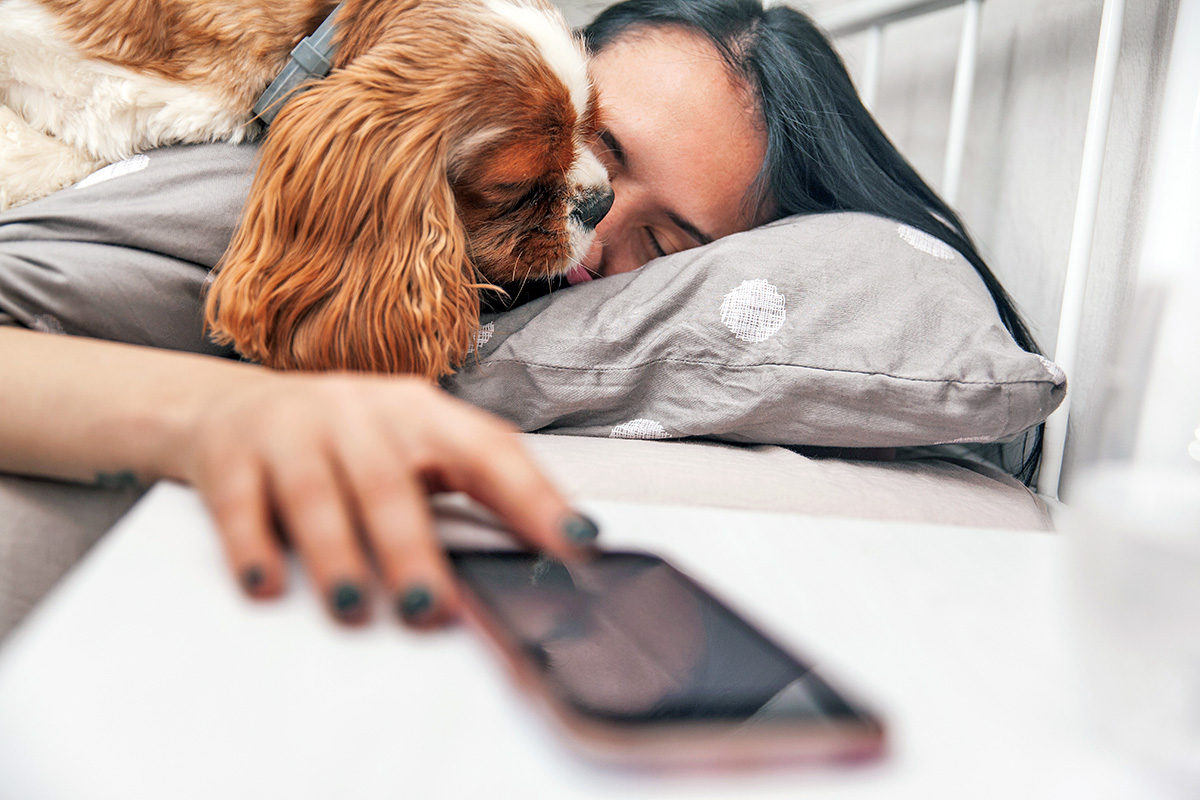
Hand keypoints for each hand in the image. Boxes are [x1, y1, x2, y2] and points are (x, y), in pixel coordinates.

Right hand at [174, 372, 596, 625]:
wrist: (236, 409)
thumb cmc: (349, 440)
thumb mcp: (414, 448)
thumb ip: (472, 491)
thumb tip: (546, 554)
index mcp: (422, 411)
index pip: (488, 451)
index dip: (533, 497)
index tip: (574, 543)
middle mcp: (360, 412)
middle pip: (390, 481)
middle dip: (412, 546)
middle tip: (434, 604)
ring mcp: (294, 429)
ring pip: (317, 494)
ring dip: (337, 553)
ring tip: (354, 604)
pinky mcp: (234, 454)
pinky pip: (242, 503)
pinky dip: (253, 545)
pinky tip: (267, 584)